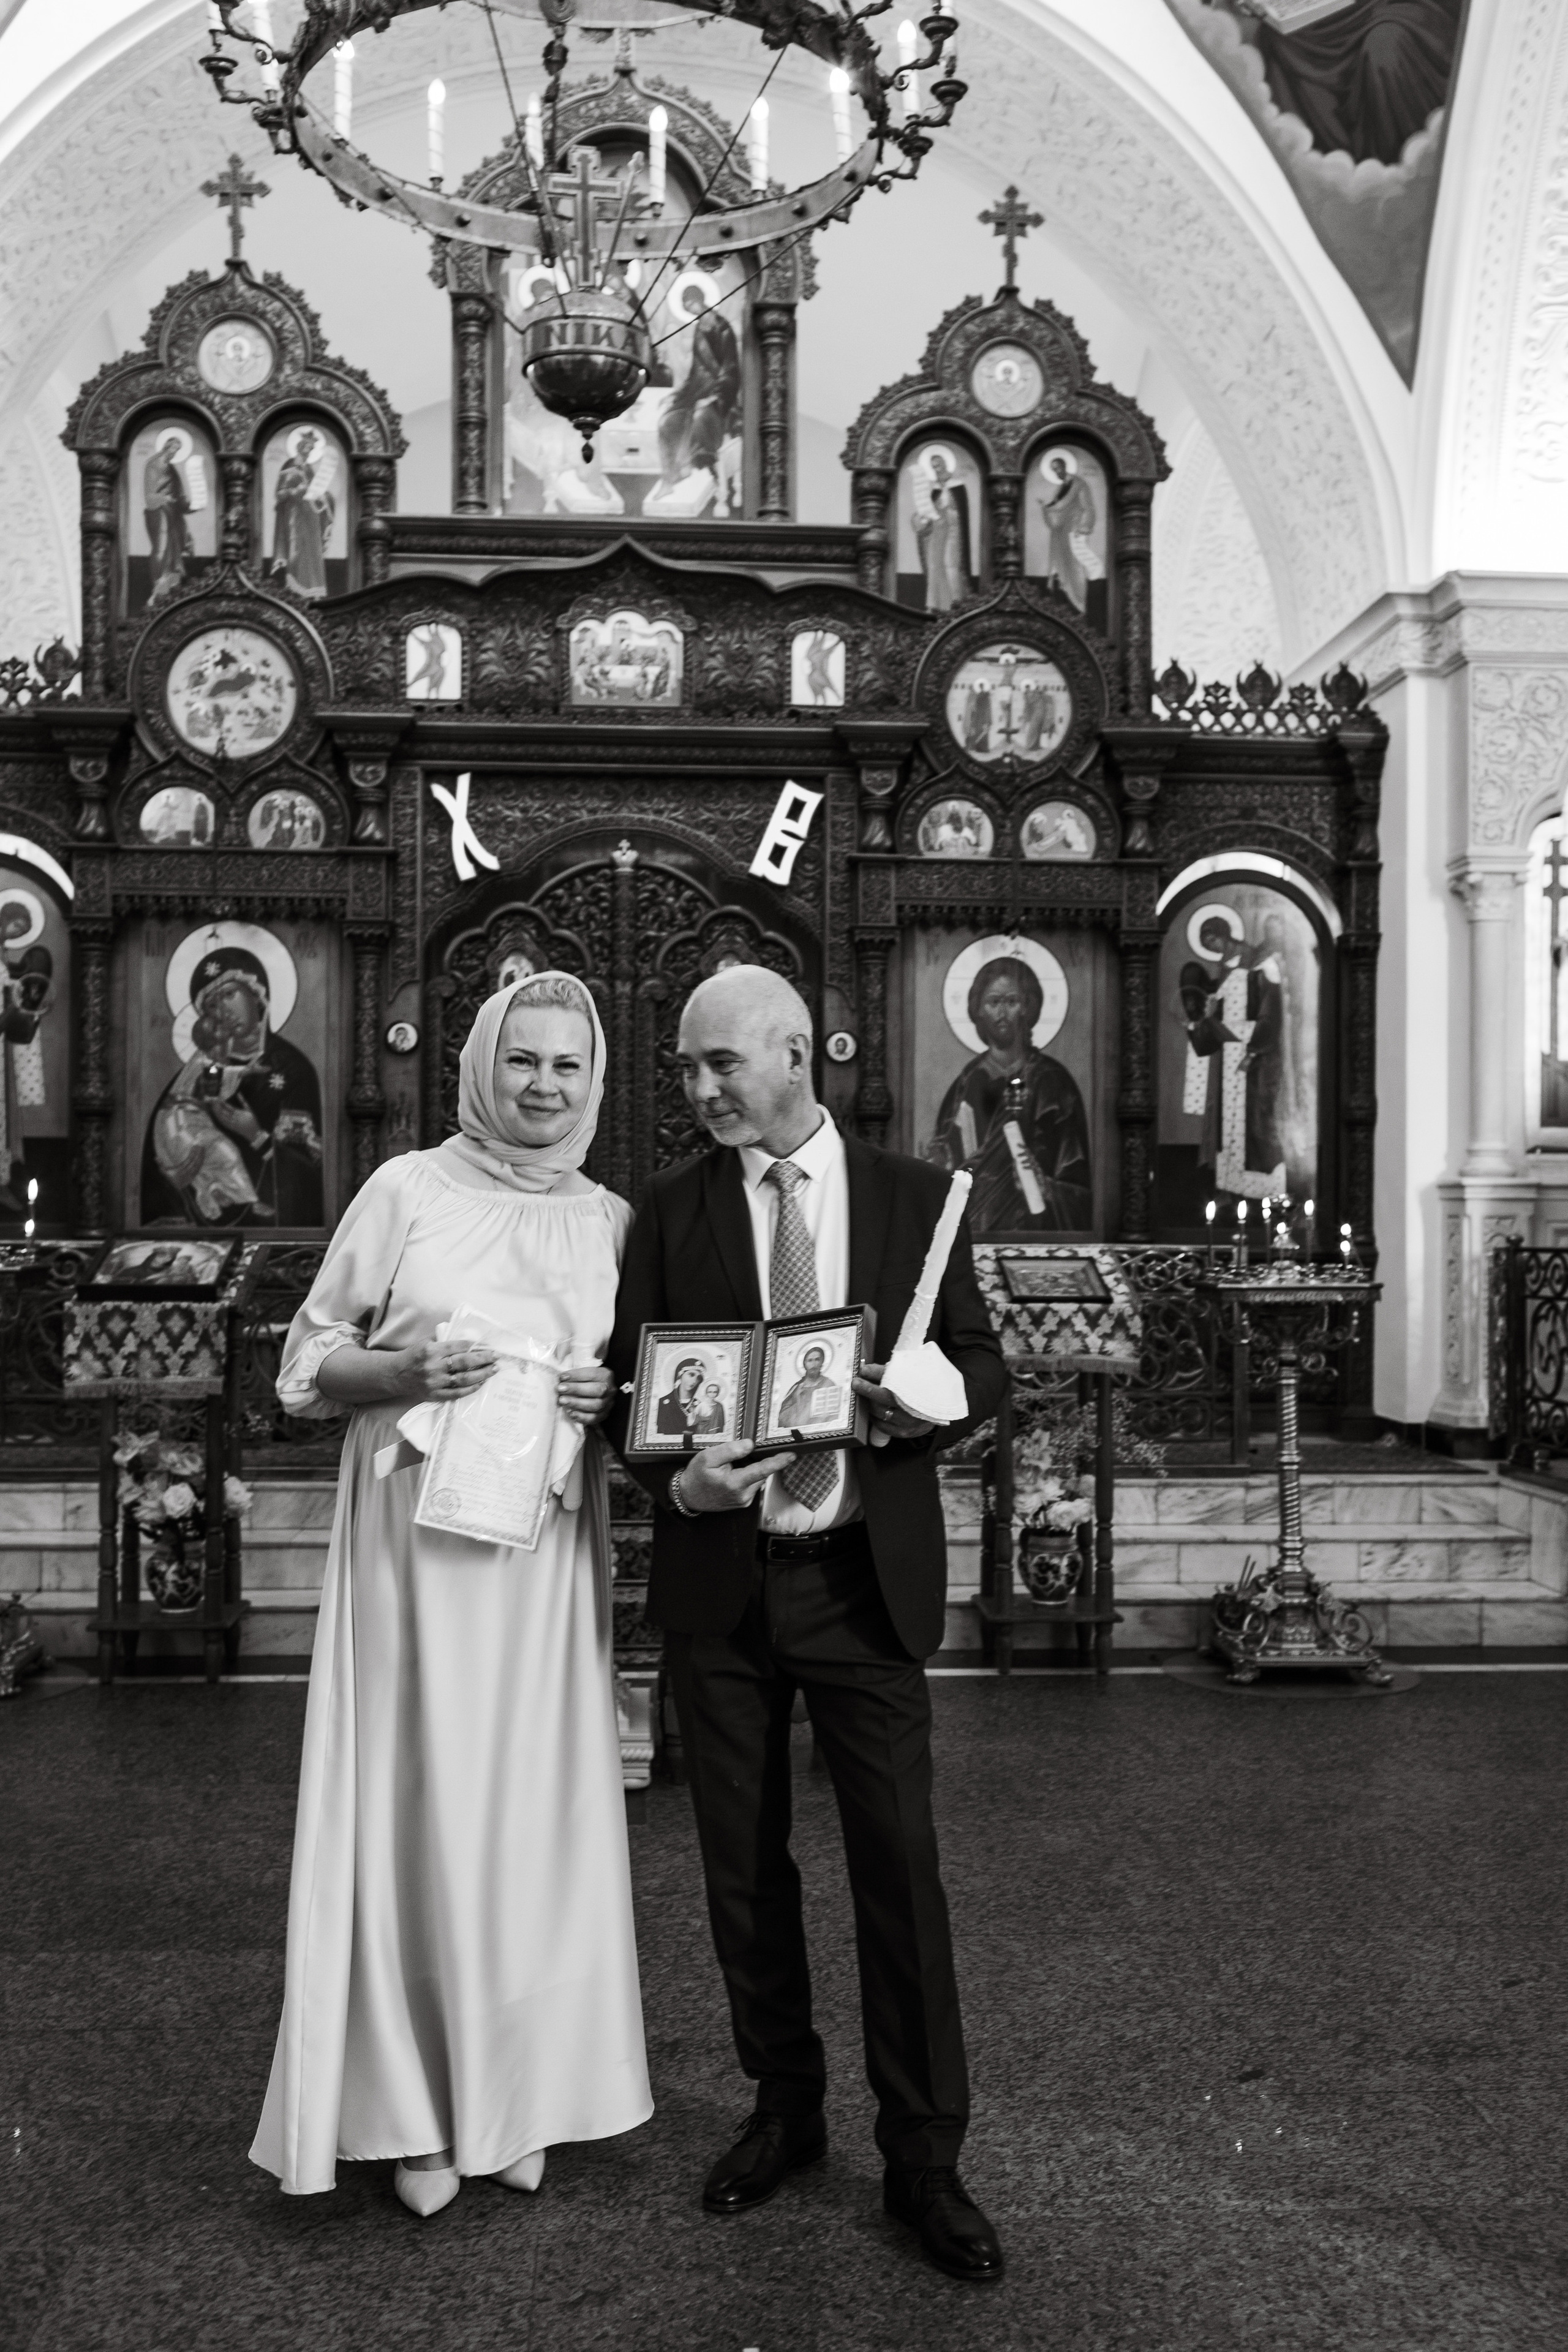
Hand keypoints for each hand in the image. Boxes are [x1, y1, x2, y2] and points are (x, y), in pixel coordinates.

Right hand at [402, 1338, 497, 1405]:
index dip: (475, 1346)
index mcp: (432, 1350)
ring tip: (494, 1369)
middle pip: (465, 1362)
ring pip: (464, 1378)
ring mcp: (435, 1382)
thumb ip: (444, 1340)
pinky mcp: (435, 1395)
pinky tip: (481, 1383)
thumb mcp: (426, 1342)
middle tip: (496, 1356)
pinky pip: (457, 1393)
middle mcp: (434, 1366)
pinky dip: (471, 1388)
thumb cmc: (414, 1356)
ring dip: (482, 1374)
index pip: (459, 1346)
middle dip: (484, 1359)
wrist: (397, 1374)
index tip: (487, 1345)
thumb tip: (468, 1339)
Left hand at [558, 1363, 613, 1425]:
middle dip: (576, 1389)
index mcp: (606, 1375)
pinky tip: (571, 1413)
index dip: (576, 1375)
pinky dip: (582, 1417)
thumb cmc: (586, 1381)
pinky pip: (594, 1418)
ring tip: (562, 1401)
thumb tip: (561, 1378)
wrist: (595, 1393)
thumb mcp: (584, 1374)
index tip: (562, 1377)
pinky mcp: (604, 1415)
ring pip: (595, 1405)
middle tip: (560, 1389)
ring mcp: (608, 1403)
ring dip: (576, 1403)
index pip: (592, 1374)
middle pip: (596, 1390)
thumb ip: (575, 1375)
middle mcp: (610, 1390)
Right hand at [674, 1437, 793, 1512]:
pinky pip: (752, 1484)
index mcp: (735, 1483)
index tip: (792, 1455)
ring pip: (757, 1478)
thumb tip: (750, 1445)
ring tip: (731, 1467)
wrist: (688, 1496)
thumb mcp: (708, 1457)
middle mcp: (743, 1495)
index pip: (762, 1470)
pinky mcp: (743, 1503)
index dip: (778, 1462)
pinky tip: (733, 1474)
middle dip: (758, 1461)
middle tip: (742, 1455)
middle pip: (761, 1473)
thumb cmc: (696, 1475)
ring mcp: (744, 1500)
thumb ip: (730, 1450)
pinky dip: (747, 1477)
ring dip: (751, 1469)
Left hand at [852, 1361, 935, 1441]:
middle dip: (868, 1390)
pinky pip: (883, 1426)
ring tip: (866, 1397)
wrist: (936, 1406)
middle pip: (885, 1398)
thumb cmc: (918, 1388)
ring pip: (881, 1413)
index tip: (861, 1374)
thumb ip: (883, 1372)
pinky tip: (873, 1411)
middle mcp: (913, 1407)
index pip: (891, 1383)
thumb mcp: (904, 1374)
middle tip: (856, 1384)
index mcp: (915, 1389)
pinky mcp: (905, 1432)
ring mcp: (909, 1421)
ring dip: (870, 1404)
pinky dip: (875, 1418)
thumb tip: (864, 1369)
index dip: (875, 1377)